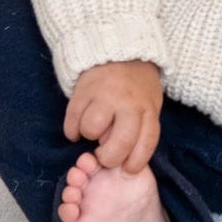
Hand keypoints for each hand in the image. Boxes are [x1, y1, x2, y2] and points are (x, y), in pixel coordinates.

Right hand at [63, 60, 162, 174]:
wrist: (122, 50)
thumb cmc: (137, 85)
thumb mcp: (150, 103)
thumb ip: (140, 127)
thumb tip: (123, 161)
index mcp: (149, 108)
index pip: (146, 143)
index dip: (136, 163)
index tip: (127, 170)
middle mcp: (129, 104)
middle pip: (119, 145)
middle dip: (108, 158)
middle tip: (103, 156)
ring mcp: (105, 96)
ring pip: (91, 131)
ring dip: (89, 134)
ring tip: (94, 127)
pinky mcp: (83, 92)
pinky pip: (72, 122)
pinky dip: (72, 128)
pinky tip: (79, 123)